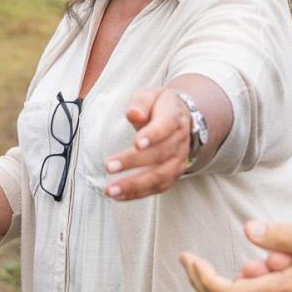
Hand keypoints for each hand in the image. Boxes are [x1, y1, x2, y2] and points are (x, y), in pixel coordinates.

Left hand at [103, 87, 189, 201]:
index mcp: (174, 118)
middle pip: (159, 154)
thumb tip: (133, 114)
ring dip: (135, 185)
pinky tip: (119, 196)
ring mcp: (178, 160)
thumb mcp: (151, 96)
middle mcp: (179, 141)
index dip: (153, 135)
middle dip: (133, 162)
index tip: (137, 143)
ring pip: (160, 176)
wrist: (182, 119)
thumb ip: (141, 103)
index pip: (166, 127)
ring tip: (111, 190)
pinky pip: (157, 188)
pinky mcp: (173, 175)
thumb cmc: (160, 107)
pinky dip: (138, 193)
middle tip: (109, 166)